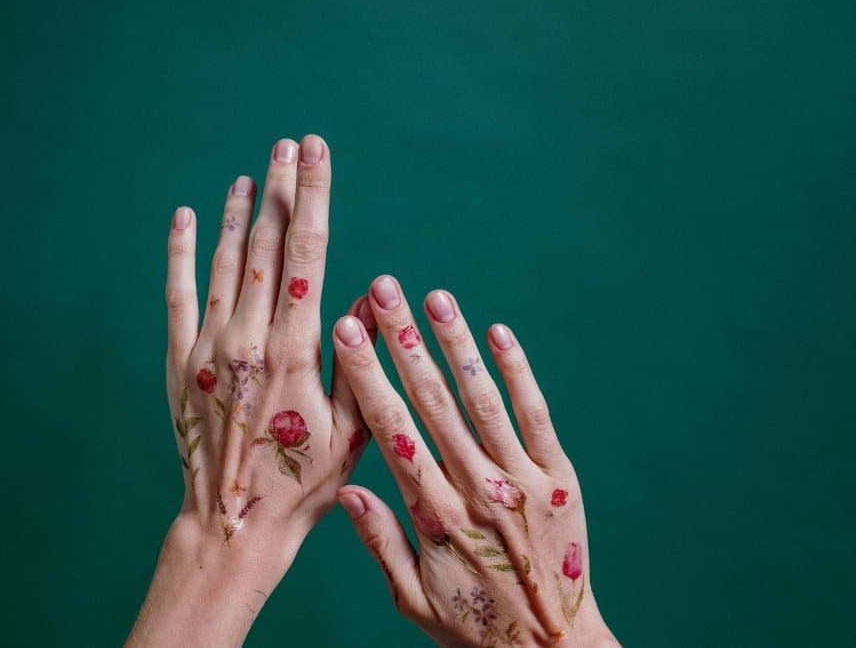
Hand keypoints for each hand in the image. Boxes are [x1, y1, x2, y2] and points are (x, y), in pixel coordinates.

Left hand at [127, 135, 376, 646]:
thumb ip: (361, 359)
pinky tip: (185, 217)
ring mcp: (207, 349)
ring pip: (223, 263)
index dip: (312, 195)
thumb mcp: (353, 429)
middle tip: (287, 144)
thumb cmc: (302, 483)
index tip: (316, 153)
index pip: (306, 252)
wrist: (233, 522)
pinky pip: (177, 295)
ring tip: (248, 174)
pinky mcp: (177, 364)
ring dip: (235, 213)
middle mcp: (247, 338)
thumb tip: (376, 296)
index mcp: (294, 349)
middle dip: (278, 188)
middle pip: (264, 245)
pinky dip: (180, 253)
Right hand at [331, 276, 618, 646]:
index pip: (393, 432)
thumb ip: (380, 542)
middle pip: (433, 403)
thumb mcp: (413, 599)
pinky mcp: (560, 478)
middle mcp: (478, 489)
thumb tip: (346, 492)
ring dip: (456, 344)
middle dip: (403, 341)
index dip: (367, 378)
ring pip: (483, 400)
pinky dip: (518, 372)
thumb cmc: (475, 626)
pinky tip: (498, 333)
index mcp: (435, 517)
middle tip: (383, 291)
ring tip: (434, 297)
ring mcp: (523, 480)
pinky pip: (536, 416)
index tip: (346, 333)